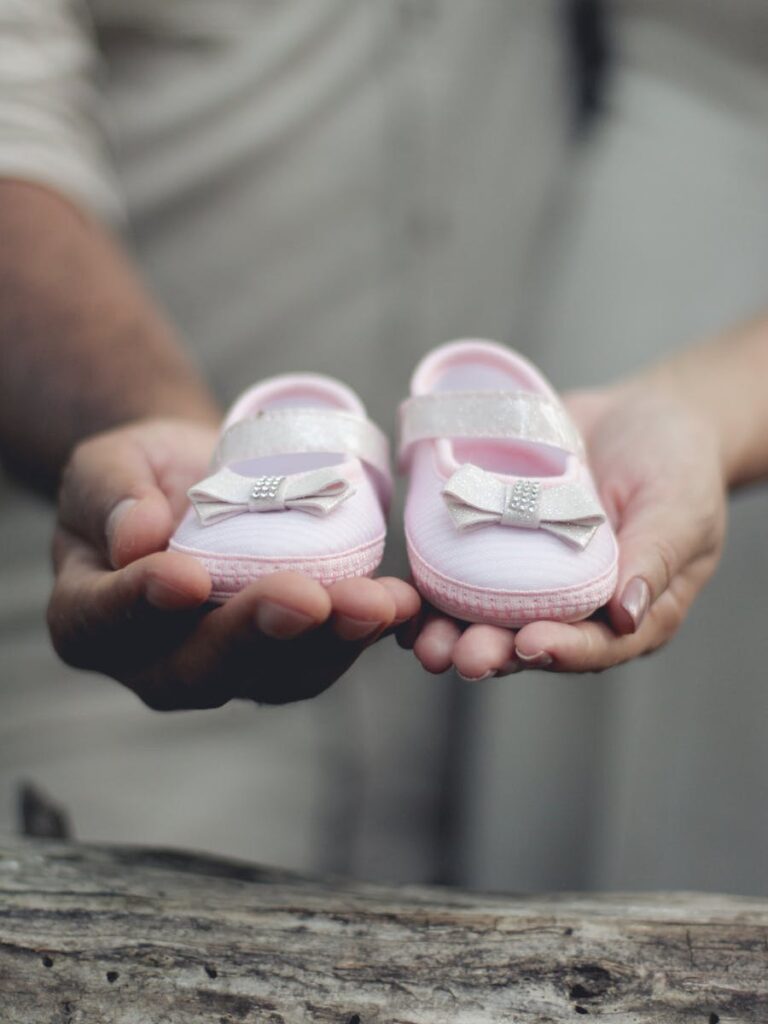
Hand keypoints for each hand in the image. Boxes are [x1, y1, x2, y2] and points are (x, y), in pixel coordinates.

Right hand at [48, 418, 419, 708]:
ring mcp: (221, 668)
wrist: (192, 484)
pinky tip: (397, 604)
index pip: (107, 619)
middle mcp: (151, 662)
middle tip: (308, 599)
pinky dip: (359, 635)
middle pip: (201, 666)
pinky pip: (318, 660)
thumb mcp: (106, 465)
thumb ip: (110, 496)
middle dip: (260, 633)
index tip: (185, 578)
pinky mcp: (278, 660)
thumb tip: (137, 537)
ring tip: (377, 603)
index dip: (144, 604)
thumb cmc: (140, 476)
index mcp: (89, 617)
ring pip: (274, 676)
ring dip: (329, 642)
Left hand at [408, 384, 726, 675]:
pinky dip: (433, 587)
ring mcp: (532, 577)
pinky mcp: (498, 545)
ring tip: (423, 640)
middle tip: (459, 656)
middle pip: (530, 643)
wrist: (643, 415)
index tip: (528, 644)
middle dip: (492, 652)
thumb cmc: (677, 465)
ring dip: (452, 632)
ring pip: (488, 618)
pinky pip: (462, 572)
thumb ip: (654, 560)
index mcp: (628, 612)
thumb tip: (625, 616)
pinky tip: (405, 598)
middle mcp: (575, 605)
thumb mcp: (680, 509)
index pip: (596, 646)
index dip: (561, 651)